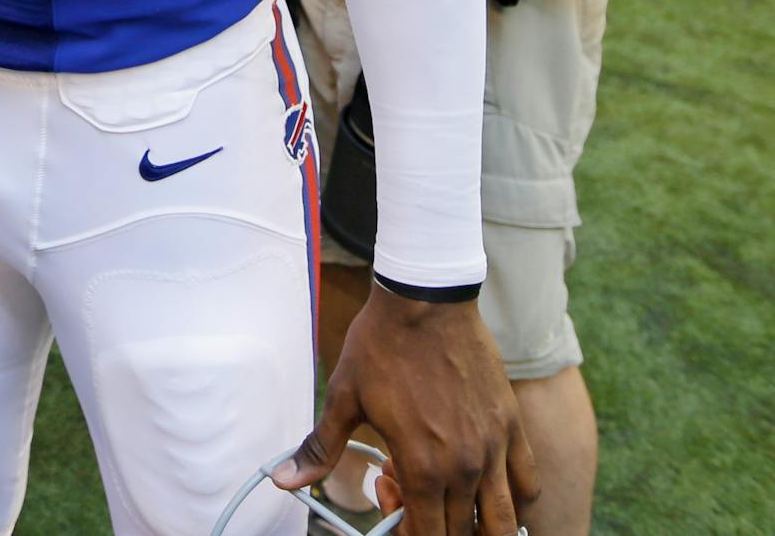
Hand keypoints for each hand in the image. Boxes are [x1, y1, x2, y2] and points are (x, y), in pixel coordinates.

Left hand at [274, 289, 536, 535]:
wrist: (425, 300)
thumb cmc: (381, 345)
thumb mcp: (342, 396)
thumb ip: (319, 448)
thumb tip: (283, 480)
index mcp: (421, 466)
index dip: (406, 535)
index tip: (390, 505)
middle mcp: (464, 467)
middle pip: (461, 533)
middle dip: (433, 527)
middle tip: (404, 488)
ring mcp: (494, 449)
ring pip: (502, 523)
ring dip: (476, 525)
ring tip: (449, 498)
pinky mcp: (512, 428)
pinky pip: (529, 485)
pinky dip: (515, 503)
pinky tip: (490, 492)